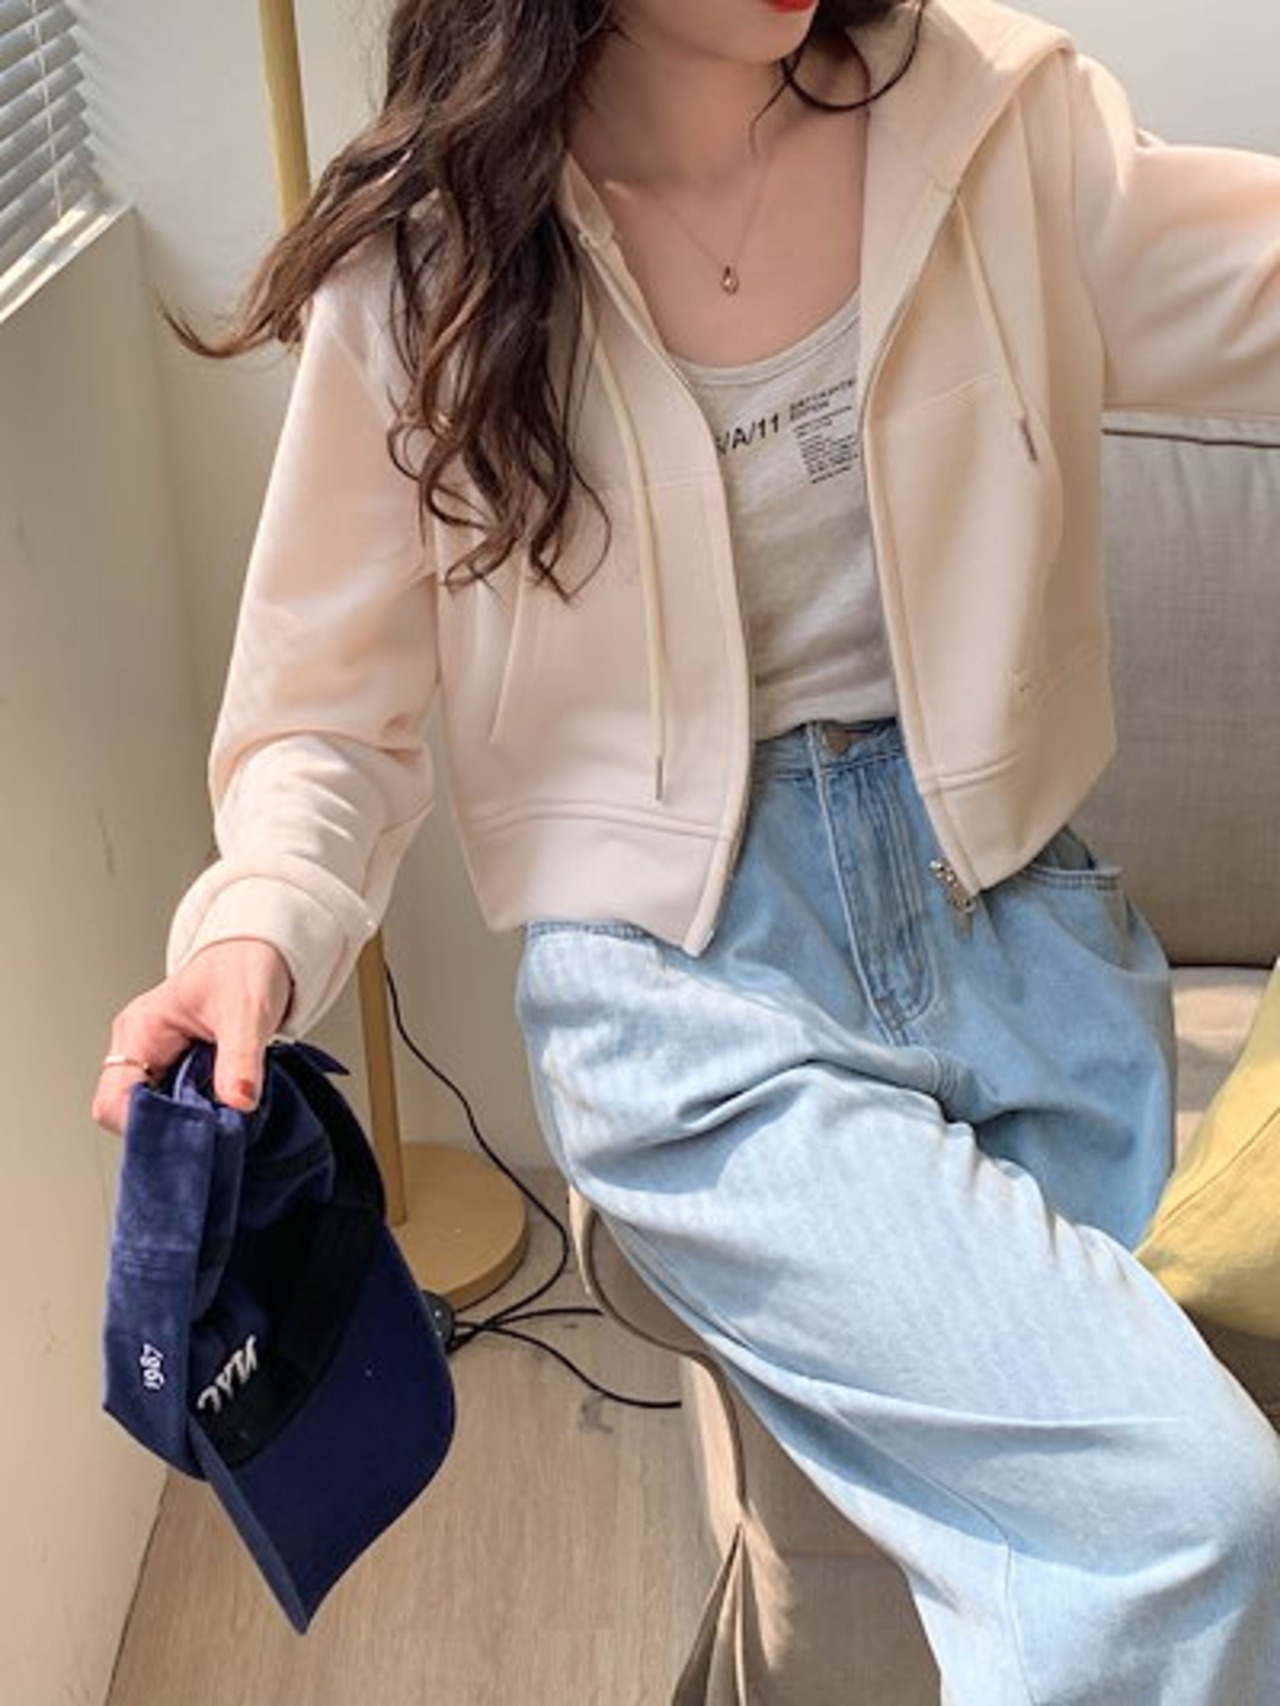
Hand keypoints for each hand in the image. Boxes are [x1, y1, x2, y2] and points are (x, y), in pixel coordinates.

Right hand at [91, 938, 293, 1135]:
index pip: (113, 1101)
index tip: (190, 1133)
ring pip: (158, 1113)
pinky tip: (227, 1109)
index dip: (145, 1126)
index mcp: (140, 1030)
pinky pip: (180, 1104)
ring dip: (190, 1122)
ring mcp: (157, 1059)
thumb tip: (238, 1102)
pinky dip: (203, 1112)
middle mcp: (140, 1047)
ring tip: (226, 1117)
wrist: (262, 951)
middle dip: (172, 1129)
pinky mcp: (180, 1067)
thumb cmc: (245, 968)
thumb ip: (241, 1058)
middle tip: (216, 1130)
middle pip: (133, 1114)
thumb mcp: (248, 1011)